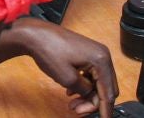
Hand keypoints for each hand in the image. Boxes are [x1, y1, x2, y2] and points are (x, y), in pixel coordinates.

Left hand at [0, 18, 117, 116]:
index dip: (106, 110)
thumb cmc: (49, 51)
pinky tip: (70, 91)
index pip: (109, 92)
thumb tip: (92, 97)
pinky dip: (83, 85)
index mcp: (101, 60)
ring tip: (72, 103)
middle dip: (93, 102)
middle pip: (105, 88)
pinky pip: (90, 74)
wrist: (34, 34)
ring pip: (97, 82)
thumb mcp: (68, 79)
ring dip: (87, 95)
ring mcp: (94, 52)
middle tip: (78, 111)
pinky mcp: (85, 53)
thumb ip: (85, 92)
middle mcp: (101, 54)